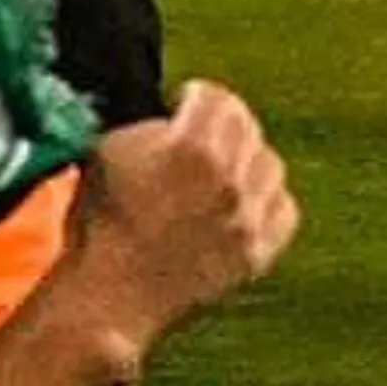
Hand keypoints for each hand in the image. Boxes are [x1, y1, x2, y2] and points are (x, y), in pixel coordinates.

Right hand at [57, 84, 299, 352]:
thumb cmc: (102, 218)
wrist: (110, 292)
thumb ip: (154, 125)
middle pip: (248, 128)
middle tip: (202, 132)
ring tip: (223, 167)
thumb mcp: (110, 149)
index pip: (218, 97)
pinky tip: (243, 199)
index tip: (183, 101)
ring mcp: (247, 221)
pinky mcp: (256, 254)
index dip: (197, 94)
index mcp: (192, 148)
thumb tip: (181, 118)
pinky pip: (284, 210)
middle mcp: (229, 181)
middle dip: (224, 122)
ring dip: (248, 159)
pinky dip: (267, 198)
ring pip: (271, 166)